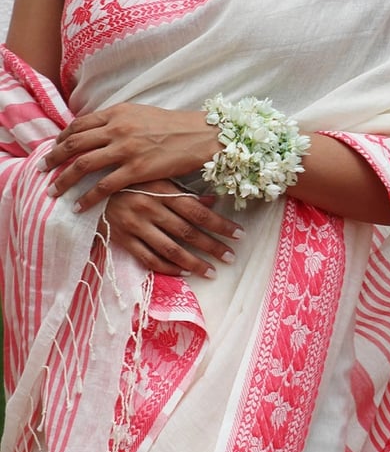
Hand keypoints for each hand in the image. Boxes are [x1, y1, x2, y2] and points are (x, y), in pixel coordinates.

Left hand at [40, 103, 219, 211]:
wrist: (201, 135)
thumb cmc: (175, 126)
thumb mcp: (143, 114)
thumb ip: (120, 120)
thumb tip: (101, 129)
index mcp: (118, 113)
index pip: (79, 124)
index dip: (63, 137)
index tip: (55, 148)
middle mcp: (117, 128)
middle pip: (74, 143)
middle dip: (54, 158)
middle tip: (42, 169)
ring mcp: (126, 149)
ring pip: (83, 165)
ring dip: (63, 179)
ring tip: (53, 191)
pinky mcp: (137, 169)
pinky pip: (104, 186)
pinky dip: (87, 197)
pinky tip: (79, 206)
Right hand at [101, 179, 243, 277]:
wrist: (89, 186)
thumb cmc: (131, 180)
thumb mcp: (158, 177)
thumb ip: (184, 191)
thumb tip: (213, 201)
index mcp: (163, 190)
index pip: (199, 212)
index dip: (220, 225)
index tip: (239, 234)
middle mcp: (151, 208)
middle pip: (188, 232)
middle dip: (212, 246)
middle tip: (230, 257)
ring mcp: (136, 226)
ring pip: (170, 249)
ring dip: (194, 263)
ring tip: (211, 272)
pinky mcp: (122, 239)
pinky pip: (148, 258)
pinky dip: (167, 268)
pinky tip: (184, 274)